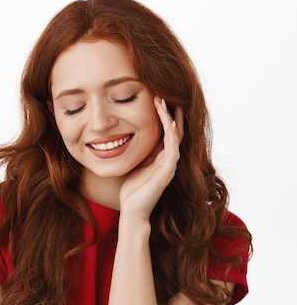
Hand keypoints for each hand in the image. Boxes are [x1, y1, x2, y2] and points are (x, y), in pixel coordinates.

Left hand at [119, 97, 183, 219]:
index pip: (167, 129)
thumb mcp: (135, 162)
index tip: (156, 97)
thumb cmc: (132, 188)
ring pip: (174, 137)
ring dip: (169, 119)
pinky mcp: (166, 173)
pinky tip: (169, 125)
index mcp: (160, 155)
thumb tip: (129, 132)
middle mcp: (168, 158)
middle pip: (174, 129)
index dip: (163, 114)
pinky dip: (171, 137)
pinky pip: (172, 151)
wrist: (133, 210)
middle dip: (169, 111)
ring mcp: (169, 165)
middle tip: (162, 94)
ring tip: (164, 103)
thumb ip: (139, 149)